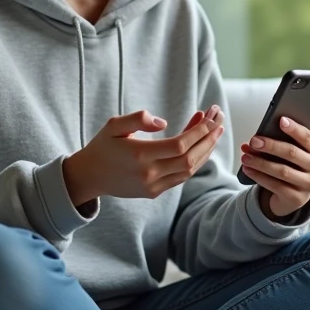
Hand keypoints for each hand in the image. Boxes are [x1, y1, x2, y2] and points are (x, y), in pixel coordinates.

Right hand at [63, 106, 224, 203]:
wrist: (90, 176)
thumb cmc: (103, 146)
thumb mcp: (115, 125)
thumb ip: (137, 119)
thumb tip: (163, 122)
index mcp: (140, 155)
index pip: (179, 145)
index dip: (198, 132)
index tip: (209, 117)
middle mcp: (149, 174)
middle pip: (189, 158)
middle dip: (208, 139)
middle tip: (219, 121)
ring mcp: (153, 186)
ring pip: (189, 170)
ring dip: (205, 150)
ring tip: (214, 132)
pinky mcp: (154, 192)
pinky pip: (182, 177)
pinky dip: (195, 162)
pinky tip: (201, 146)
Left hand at [240, 116, 309, 218]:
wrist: (294, 194)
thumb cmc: (291, 166)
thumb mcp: (290, 153)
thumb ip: (279, 142)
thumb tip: (257, 139)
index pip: (307, 137)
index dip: (294, 128)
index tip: (280, 120)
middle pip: (292, 153)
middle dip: (271, 146)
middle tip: (254, 141)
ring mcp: (309, 184)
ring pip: (282, 171)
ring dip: (261, 163)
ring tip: (246, 157)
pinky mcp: (298, 198)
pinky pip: (276, 186)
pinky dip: (259, 177)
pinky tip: (248, 170)